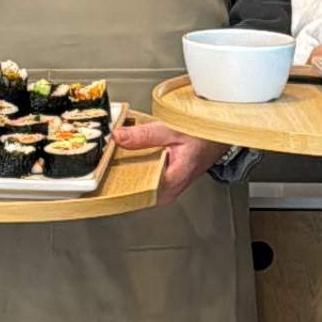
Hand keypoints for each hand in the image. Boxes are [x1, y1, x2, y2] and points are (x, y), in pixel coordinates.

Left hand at [114, 122, 228, 204]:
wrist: (218, 138)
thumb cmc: (205, 138)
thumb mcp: (173, 130)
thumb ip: (144, 135)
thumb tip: (118, 137)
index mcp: (170, 182)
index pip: (135, 190)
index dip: (116, 178)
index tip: (103, 168)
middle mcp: (167, 191)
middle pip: (132, 187)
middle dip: (117, 170)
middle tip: (104, 156)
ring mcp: (164, 188)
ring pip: (135, 182)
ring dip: (123, 167)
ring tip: (112, 153)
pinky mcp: (161, 182)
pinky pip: (141, 176)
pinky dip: (132, 165)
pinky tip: (125, 155)